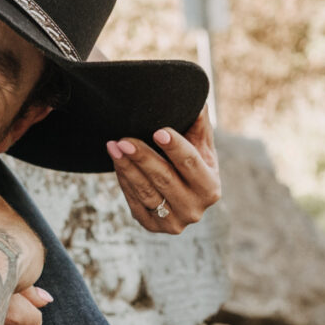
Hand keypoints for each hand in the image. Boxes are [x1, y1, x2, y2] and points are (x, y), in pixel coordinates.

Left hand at [107, 110, 220, 234]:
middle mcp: (195, 210)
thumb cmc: (192, 161)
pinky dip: (124, 179)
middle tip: (124, 139)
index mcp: (210, 188)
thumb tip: (196, 98)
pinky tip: (116, 161)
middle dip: (142, 156)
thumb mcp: (200, 144)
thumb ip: (198, 123)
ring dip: (127, 167)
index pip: (191, 164)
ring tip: (113, 145)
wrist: (182, 192)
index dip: (175, 147)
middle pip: (164, 178)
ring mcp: (173, 222)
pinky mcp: (151, 226)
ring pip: (145, 191)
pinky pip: (134, 201)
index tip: (158, 130)